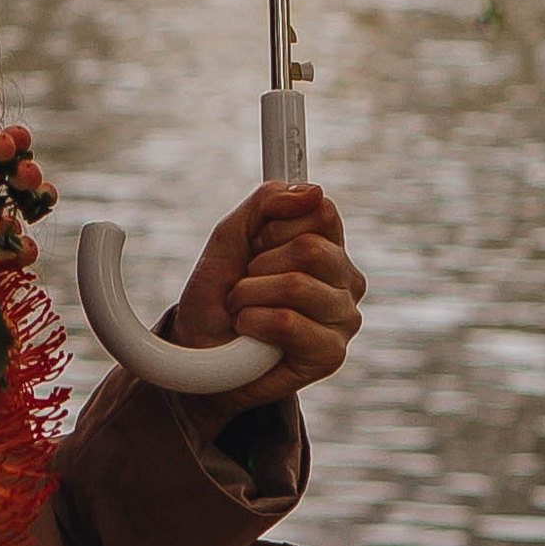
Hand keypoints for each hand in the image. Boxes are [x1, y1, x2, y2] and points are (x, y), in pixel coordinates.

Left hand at [170, 180, 363, 399]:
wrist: (198, 354)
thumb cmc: (219, 297)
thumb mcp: (231, 237)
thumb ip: (266, 204)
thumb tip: (314, 191)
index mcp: (330, 248)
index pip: (321, 211)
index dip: (275, 226)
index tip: (256, 245)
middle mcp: (346, 282)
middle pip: (309, 248)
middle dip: (259, 264)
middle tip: (247, 283)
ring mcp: (344, 319)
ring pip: (296, 285)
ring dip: (249, 296)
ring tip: (244, 310)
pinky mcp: (330, 354)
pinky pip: (286, 322)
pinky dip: (252, 322)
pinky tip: (250, 333)